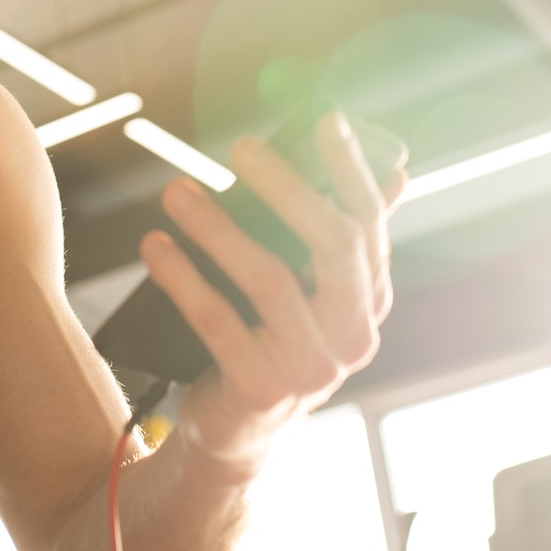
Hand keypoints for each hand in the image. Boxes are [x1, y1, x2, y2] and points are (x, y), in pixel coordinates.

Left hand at [138, 112, 407, 478]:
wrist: (236, 430)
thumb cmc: (272, 340)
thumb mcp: (314, 293)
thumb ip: (344, 238)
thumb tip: (395, 172)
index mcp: (368, 302)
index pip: (368, 225)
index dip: (352, 171)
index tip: (328, 120)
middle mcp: (352, 336)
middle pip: (332, 246)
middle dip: (288, 188)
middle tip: (243, 146)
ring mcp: (310, 367)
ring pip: (268, 279)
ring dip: (217, 228)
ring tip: (176, 191)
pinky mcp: (260, 388)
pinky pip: (216, 322)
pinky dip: (183, 277)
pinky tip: (155, 246)